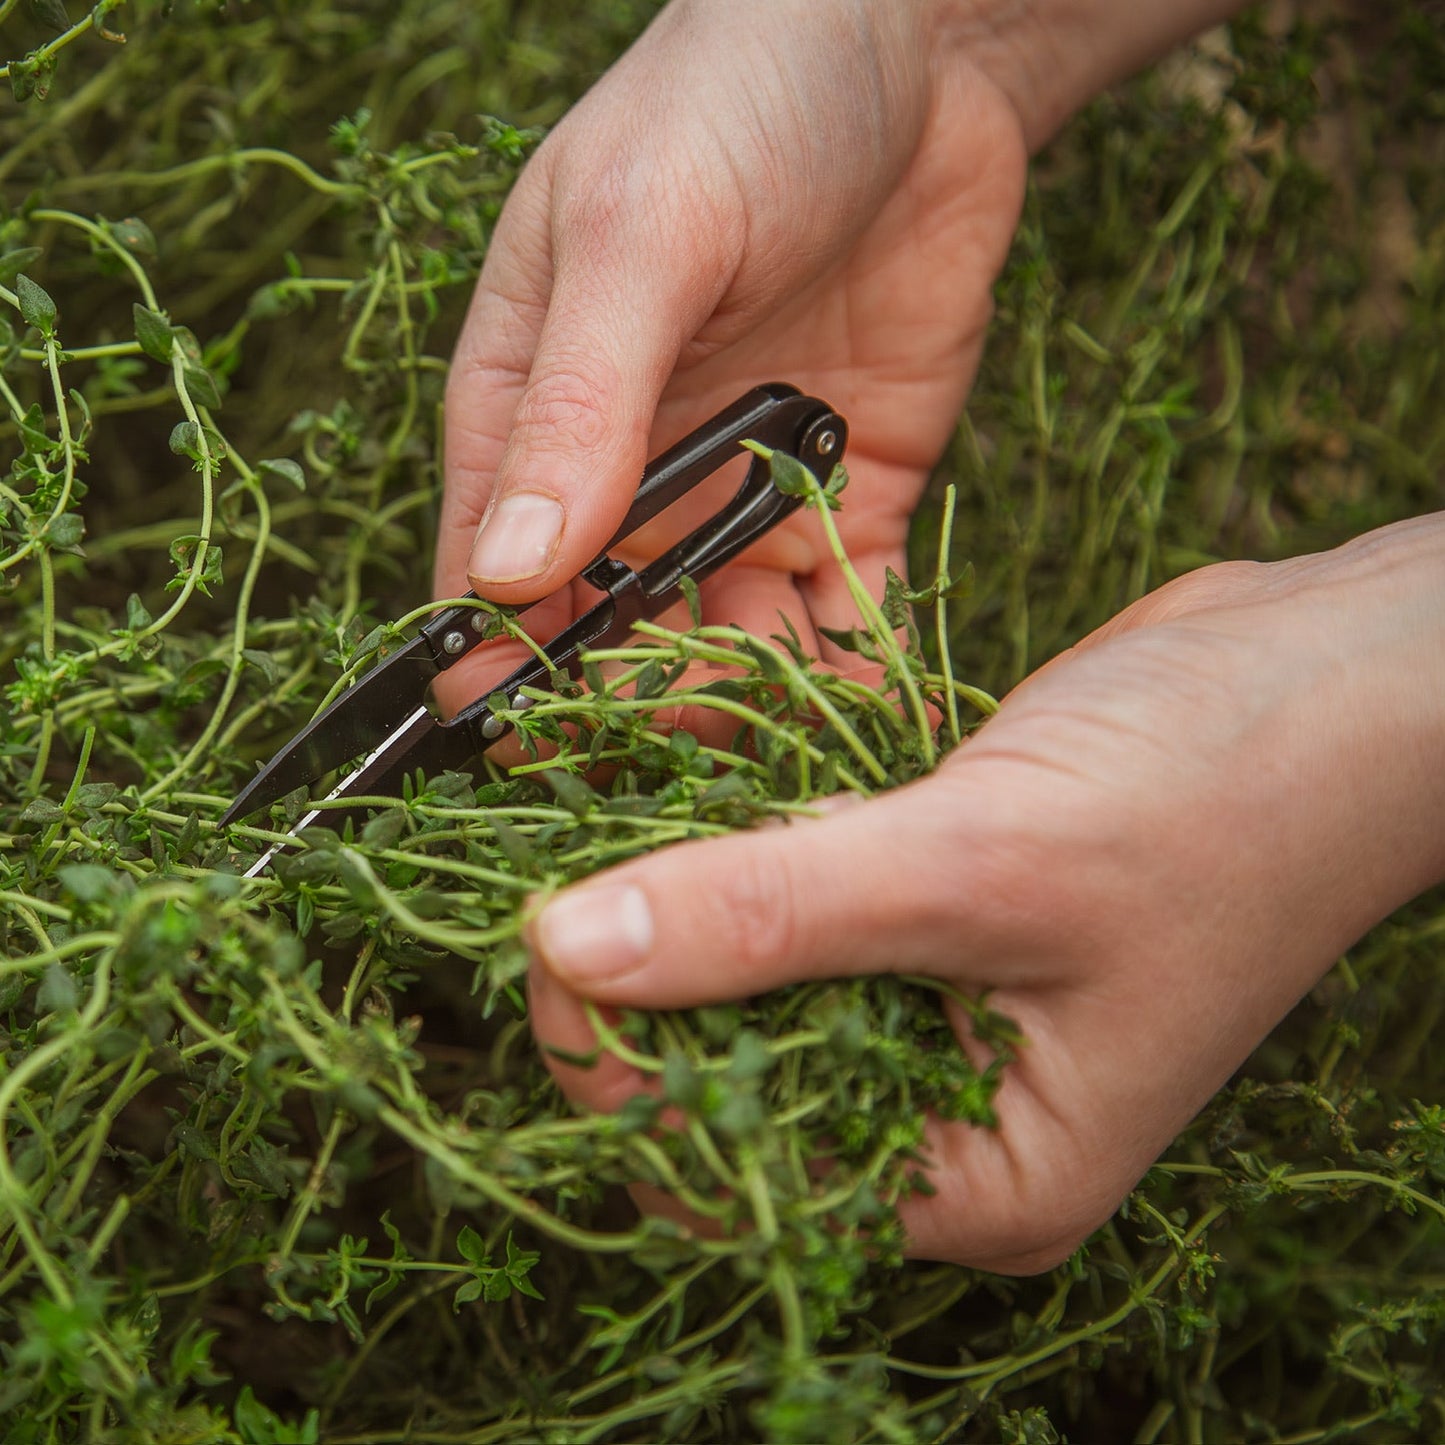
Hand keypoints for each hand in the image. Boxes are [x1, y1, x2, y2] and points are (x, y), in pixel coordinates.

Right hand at [434, 0, 1027, 707]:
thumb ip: (579, 405)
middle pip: (608, 627)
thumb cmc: (741, 99)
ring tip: (772, 752)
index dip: (496, 662)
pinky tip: (861, 716)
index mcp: (536, 405)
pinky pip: (841, 611)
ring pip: (723, 637)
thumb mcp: (641, 235)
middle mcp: (632, 468)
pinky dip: (849, 666)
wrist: (926, 47)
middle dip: (630, 698)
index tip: (510, 745)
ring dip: (741, 698)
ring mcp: (744, 490)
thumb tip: (505, 572)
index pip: (491, 565)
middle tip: (667, 761)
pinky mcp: (850, 497)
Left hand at [524, 515, 1444, 1270]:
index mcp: (980, 1170)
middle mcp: (948, 1103)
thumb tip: (567, 952)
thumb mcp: (979, 866)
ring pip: (754, 963)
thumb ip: (768, 916)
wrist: (1341, 671)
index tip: (548, 939)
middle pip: (731, 1064)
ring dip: (678, 884)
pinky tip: (683, 763)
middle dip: (640, 967)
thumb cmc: (1223, 793)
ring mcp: (938, 995)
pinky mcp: (931, 896)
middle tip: (562, 855)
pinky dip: (742, 828)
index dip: (626, 1066)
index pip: (740, 1168)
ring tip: (599, 797)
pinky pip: (800, 880)